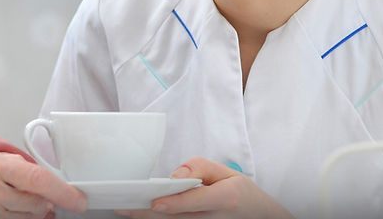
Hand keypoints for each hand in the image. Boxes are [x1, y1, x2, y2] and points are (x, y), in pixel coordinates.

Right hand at [0, 150, 87, 217]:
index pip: (37, 180)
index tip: (79, 200)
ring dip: (31, 212)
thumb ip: (8, 164)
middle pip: (36, 204)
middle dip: (45, 201)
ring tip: (15, 201)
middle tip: (42, 195)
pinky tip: (8, 211)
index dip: (64, 192)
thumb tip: (37, 174)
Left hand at [114, 157, 291, 218]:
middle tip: (124, 208)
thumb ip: (200, 168)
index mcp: (226, 198)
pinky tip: (142, 216)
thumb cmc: (240, 193)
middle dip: (149, 214)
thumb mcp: (227, 173)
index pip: (196, 201)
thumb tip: (174, 175)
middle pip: (178, 218)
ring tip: (126, 211)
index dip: (175, 203)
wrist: (259, 218)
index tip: (155, 202)